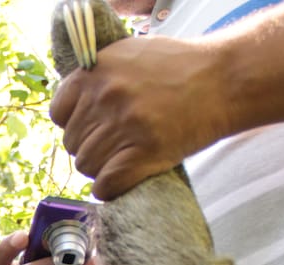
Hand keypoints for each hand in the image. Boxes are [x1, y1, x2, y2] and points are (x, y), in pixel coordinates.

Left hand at [49, 35, 228, 199]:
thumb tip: (73, 108)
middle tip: (115, 146)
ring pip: (87, 166)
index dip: (74, 124)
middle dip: (90, 148)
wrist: (224, 80)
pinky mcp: (144, 152)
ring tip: (123, 160)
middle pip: (73, 143)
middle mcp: (105, 97)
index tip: (92, 128)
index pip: (58, 114)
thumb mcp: (130, 55)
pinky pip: (106, 185)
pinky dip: (109, 189)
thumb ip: (98, 77)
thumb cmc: (181, 67)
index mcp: (96, 72)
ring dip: (101, 169)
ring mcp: (124, 125)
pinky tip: (122, 181)